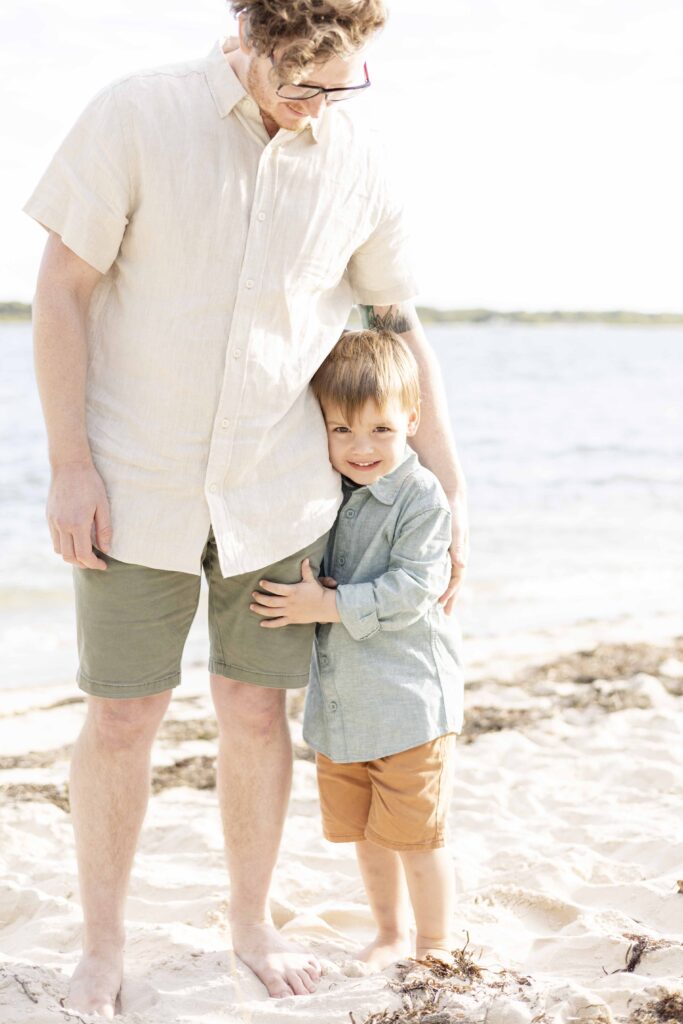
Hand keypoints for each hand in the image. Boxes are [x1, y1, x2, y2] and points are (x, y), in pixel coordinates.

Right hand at [47, 461, 111, 569]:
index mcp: (77, 524)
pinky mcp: (49, 516)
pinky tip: (76, 540)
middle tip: (96, 561)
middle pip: (69, 557)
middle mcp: (62, 525)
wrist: (70, 465)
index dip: (93, 564)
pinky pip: (54, 539)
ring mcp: (53, 521)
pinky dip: (64, 545)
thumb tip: (106, 549)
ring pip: (59, 550)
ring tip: (86, 552)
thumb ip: (104, 529)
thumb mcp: (103, 506)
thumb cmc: (90, 484)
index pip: (83, 555)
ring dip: (72, 556)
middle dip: (83, 563)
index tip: (103, 565)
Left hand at [250, 558, 338, 627]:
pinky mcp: (292, 619)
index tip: (261, 582)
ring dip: (260, 610)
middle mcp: (289, 602)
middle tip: (254, 594)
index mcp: (292, 591)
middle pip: (271, 601)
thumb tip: (305, 559)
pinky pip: (279, 623)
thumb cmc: (317, 592)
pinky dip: (269, 624)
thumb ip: (305, 570)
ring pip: (272, 612)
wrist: (325, 607)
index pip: (276, 588)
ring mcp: (290, 612)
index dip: (267, 585)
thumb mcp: (311, 580)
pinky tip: (261, 623)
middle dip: (260, 598)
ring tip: (252, 607)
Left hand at [439, 491, 468, 614]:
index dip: (449, 593)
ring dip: (446, 589)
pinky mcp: (444, 545)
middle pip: (455, 581)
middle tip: (446, 615)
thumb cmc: (452, 511)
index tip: (441, 606)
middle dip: (451, 597)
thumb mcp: (455, 529)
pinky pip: (442, 566)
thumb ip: (457, 547)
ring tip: (439, 602)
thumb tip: (461, 566)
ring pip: (449, 575)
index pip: (455, 579)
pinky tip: (432, 580)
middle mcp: (458, 555)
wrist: (451, 493)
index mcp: (460, 553)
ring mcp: (452, 551)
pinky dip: (439, 576)